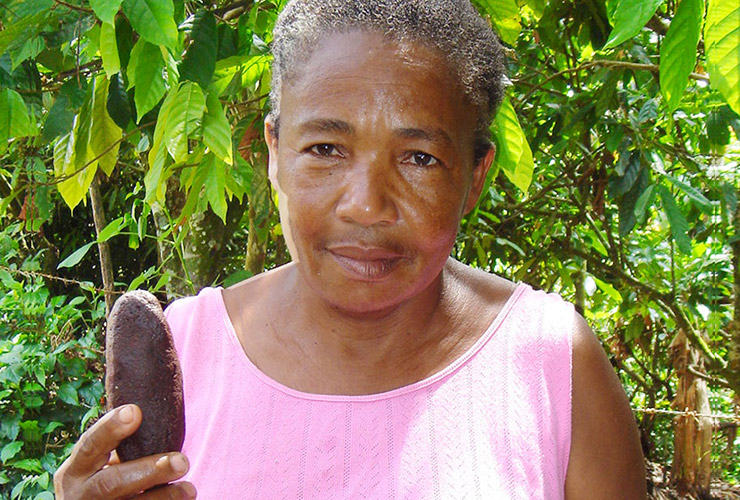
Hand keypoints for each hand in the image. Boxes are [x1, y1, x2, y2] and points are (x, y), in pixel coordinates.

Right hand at [54, 404, 195, 498]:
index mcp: (76, 468)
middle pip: (111, 483)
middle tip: (183, 461)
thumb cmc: (105, 477)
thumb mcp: (101, 461)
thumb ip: (120, 439)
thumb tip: (152, 375)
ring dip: (163, 497)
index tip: (136, 411)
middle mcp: (80, 494)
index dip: (110, 428)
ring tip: (190, 488)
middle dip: (148, 471)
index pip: (90, 444)